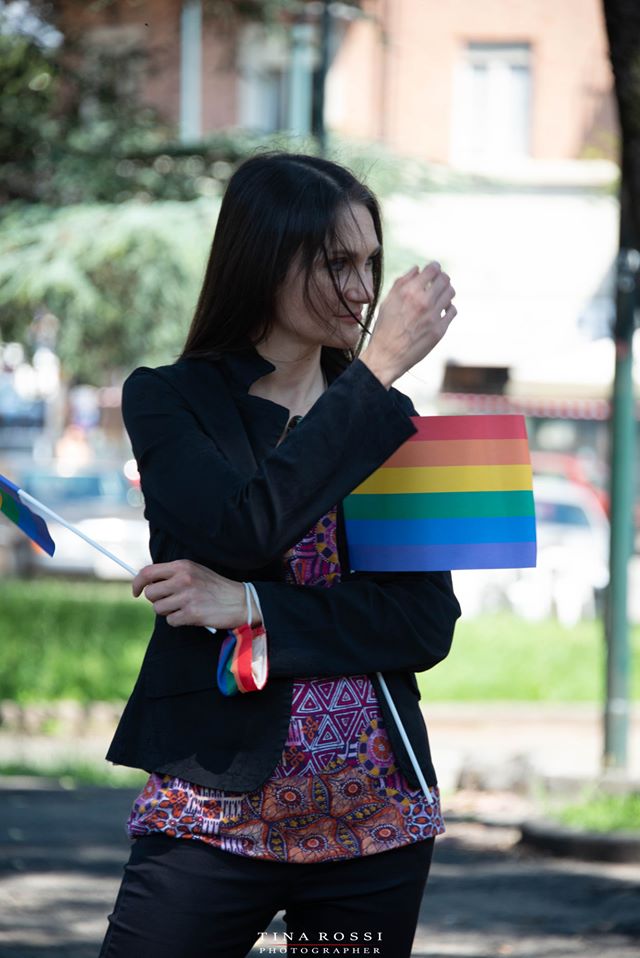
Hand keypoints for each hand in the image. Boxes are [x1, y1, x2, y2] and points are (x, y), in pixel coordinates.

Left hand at [132, 560, 260, 629]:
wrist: (241, 601)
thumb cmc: (216, 588)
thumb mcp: (195, 572)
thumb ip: (173, 575)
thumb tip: (148, 584)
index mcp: (182, 566)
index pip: (148, 572)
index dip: (137, 583)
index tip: (136, 591)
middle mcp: (183, 579)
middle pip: (150, 593)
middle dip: (156, 600)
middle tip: (170, 601)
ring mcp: (187, 596)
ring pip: (159, 609)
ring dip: (168, 611)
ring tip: (184, 608)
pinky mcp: (192, 613)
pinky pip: (171, 621)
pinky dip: (178, 621)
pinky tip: (191, 615)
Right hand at [360, 261, 456, 386]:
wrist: (387, 356)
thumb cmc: (385, 328)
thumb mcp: (388, 301)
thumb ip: (402, 282)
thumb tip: (417, 269)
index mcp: (409, 292)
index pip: (433, 269)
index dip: (435, 267)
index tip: (434, 270)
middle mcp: (423, 302)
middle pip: (445, 279)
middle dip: (442, 278)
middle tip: (438, 283)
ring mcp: (433, 316)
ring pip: (451, 293)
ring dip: (446, 291)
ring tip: (439, 296)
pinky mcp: (439, 330)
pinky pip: (452, 310)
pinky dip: (448, 307)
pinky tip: (441, 310)